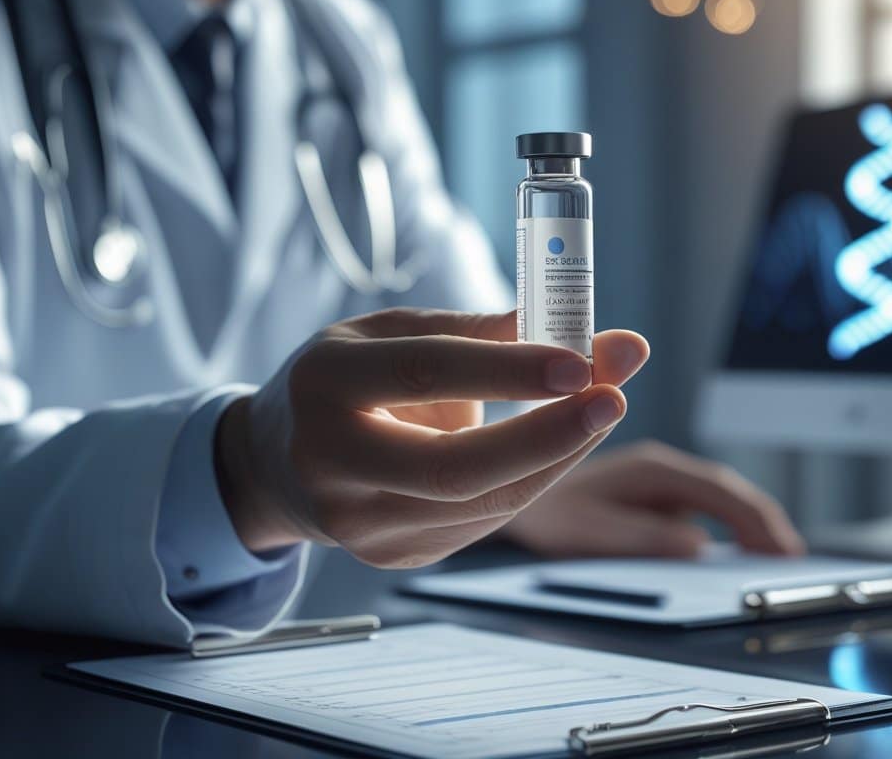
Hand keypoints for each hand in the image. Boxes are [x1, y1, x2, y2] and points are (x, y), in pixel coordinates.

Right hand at [214, 308, 649, 567]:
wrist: (277, 465)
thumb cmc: (346, 381)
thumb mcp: (391, 333)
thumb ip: (482, 332)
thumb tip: (589, 335)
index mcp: (324, 383)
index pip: (424, 375)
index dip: (508, 371)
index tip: (582, 361)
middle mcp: (332, 463)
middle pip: (454, 468)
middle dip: (548, 437)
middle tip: (614, 398)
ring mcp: (359, 524)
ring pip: (482, 504)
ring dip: (556, 459)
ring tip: (599, 411)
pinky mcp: (392, 558)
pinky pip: (483, 522)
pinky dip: (531, 482)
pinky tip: (555, 447)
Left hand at [499, 440, 805, 557]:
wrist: (508, 493)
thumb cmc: (547, 515)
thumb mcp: (590, 533)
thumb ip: (641, 536)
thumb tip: (695, 545)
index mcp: (649, 469)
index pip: (718, 490)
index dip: (755, 519)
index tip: (780, 550)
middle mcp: (658, 468)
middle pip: (725, 492)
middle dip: (761, 522)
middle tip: (790, 560)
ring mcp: (656, 480)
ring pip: (716, 497)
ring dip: (748, 523)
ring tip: (776, 559)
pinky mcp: (652, 494)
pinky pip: (700, 507)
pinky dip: (726, 526)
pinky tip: (738, 550)